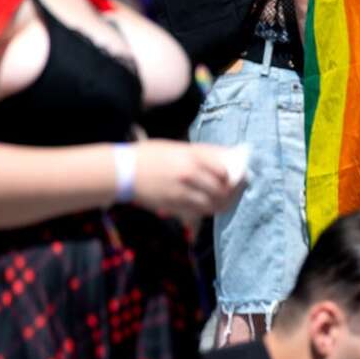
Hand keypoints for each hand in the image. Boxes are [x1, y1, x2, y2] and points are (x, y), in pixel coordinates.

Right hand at [128, 140, 242, 225]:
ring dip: (223, 203)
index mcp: (191, 156)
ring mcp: (182, 192)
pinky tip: (209, 205)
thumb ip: (203, 152)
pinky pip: (199, 211)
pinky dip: (208, 209)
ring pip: (214, 204)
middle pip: (222, 189)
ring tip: (225, 199)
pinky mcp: (174, 205)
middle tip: (236, 191)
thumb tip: (229, 154)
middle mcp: (189, 174)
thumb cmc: (150, 155)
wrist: (122, 171)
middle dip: (233, 192)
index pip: (224, 170)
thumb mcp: (177, 147)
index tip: (238, 176)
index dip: (235, 175)